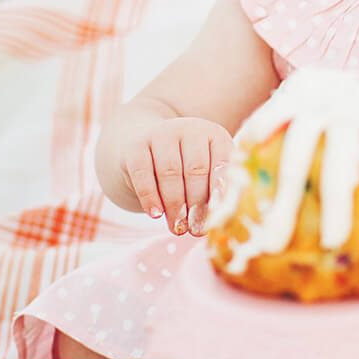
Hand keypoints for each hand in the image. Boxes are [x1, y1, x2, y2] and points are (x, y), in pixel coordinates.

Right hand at [117, 117, 233, 235]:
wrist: (148, 148)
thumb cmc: (186, 169)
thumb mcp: (206, 173)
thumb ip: (216, 191)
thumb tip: (220, 221)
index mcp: (215, 135)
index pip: (222, 164)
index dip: (221, 193)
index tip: (220, 217)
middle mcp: (189, 129)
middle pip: (196, 169)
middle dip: (197, 204)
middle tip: (196, 229)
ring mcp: (161, 134)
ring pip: (170, 172)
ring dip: (174, 204)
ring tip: (177, 228)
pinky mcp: (136, 146)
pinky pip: (143, 173)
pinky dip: (150, 197)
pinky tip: (156, 215)